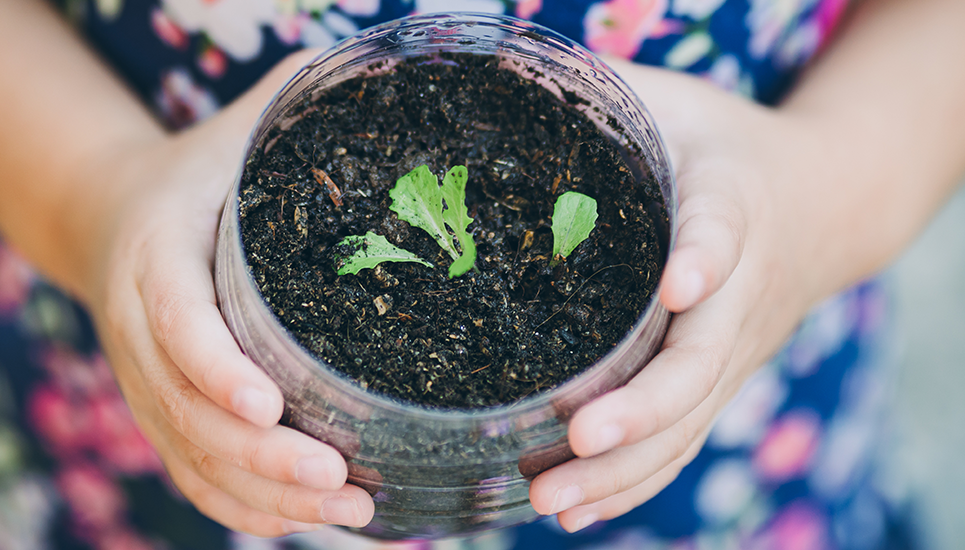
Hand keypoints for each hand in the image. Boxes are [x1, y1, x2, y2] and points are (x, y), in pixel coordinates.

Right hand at [83, 50, 374, 535]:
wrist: (115, 218)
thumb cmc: (196, 173)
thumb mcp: (234, 132)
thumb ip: (292, 102)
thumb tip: (375, 69)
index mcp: (155, 258)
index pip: (175, 322)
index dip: (212, 367)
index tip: (266, 402)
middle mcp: (143, 334)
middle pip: (188, 413)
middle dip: (262, 456)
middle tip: (341, 481)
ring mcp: (151, 384)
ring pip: (196, 458)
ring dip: (268, 496)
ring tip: (355, 513)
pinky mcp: (167, 414)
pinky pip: (195, 475)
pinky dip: (245, 507)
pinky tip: (305, 522)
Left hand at [528, 58, 836, 530]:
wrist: (821, 200)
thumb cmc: (723, 147)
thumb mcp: (675, 104)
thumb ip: (610, 98)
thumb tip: (495, 82)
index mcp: (734, 204)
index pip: (725, 231)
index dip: (705, 259)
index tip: (680, 283)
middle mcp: (740, 291)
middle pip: (702, 362)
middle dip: (643, 409)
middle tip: (578, 438)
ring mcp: (734, 348)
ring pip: (690, 422)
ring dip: (627, 469)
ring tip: (555, 502)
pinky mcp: (719, 380)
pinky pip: (684, 439)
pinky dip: (637, 481)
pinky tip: (581, 511)